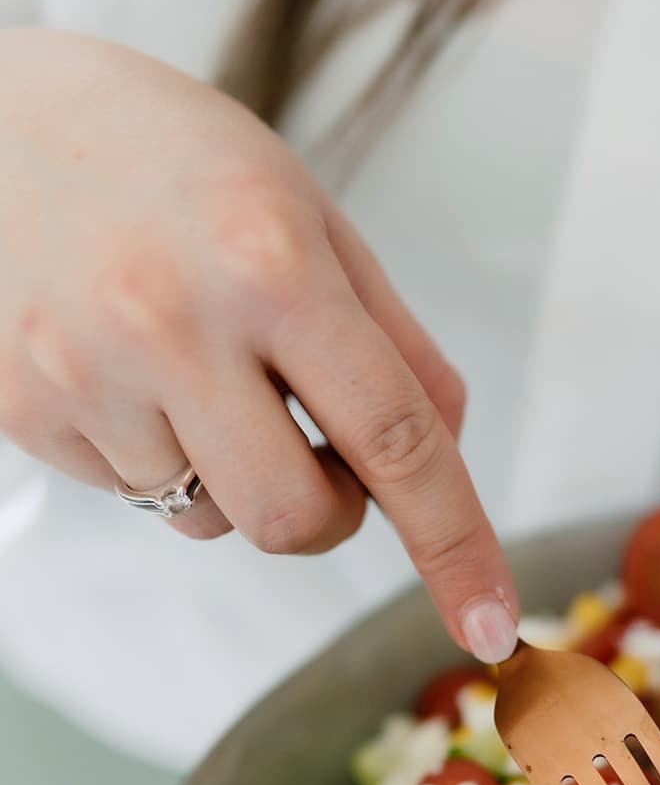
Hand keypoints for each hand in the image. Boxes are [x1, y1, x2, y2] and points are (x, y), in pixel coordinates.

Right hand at [0, 29, 518, 660]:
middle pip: (295, 521)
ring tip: (202, 372)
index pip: (395, 437)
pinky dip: (162, 457)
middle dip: (333, 513)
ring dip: (238, 480)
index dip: (455, 543)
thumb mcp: (309, 216)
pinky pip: (134, 496)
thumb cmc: (172, 158)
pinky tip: (134, 368)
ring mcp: (85, 373)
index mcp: (270, 261)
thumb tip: (448, 457)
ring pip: (212, 522)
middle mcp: (172, 322)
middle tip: (318, 443)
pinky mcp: (23, 409)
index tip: (489, 626)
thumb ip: (395, 345)